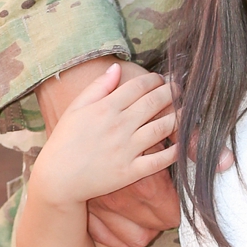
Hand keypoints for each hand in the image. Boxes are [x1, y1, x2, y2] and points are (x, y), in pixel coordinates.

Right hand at [30, 61, 177, 214]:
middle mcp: (118, 126)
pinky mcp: (130, 172)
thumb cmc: (65, 142)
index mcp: (105, 108)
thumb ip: (97, 87)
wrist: (59, 178)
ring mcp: (126, 150)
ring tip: (188, 110)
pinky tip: (182, 144)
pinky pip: (158, 161)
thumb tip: (117, 68)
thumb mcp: (75, 108)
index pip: (137, 87)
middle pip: (153, 103)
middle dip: (170, 92)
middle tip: (180, 88)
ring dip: (177, 117)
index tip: (161, 78)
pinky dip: (173, 152)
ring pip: (160, 129)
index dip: (153, 80)